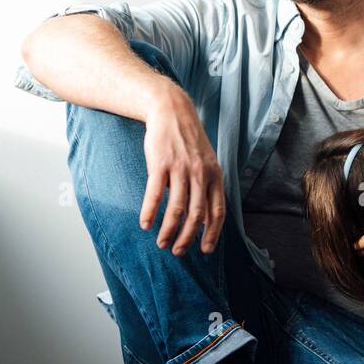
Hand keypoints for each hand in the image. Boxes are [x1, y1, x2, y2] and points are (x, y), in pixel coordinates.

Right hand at [139, 85, 225, 255]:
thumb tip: (205, 217)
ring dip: (168, 230)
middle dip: (188, 238)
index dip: (212, 233)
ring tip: (161, 243)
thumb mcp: (207, 163)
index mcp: (215, 176)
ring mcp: (181, 169)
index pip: (218, 211)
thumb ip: (208, 187)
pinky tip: (145, 224)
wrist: (172, 112)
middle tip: (178, 252)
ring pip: (176, 208)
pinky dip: (150, 212)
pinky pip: (155, 194)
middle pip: (197, 214)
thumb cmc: (189, 142)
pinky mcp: (160, 164)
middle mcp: (200, 174)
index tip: (205, 250)